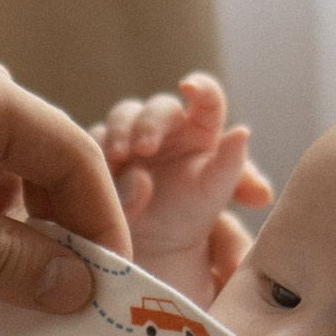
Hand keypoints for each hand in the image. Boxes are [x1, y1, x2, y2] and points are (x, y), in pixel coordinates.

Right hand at [94, 72, 272, 301]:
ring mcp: (130, 137)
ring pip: (121, 118)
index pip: (206, 98)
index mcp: (200, 129)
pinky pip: (92, 144)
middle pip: (158, 108)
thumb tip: (242, 132)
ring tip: (117, 158)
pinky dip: (95, 155)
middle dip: (150, 123)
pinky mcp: (99, 154)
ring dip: (118, 134)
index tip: (190, 88)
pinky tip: (98, 175)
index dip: (200, 87)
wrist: (148, 248)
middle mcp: (165, 127)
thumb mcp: (214, 194)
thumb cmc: (190, 216)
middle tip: (144, 148)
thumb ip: (233, 168)